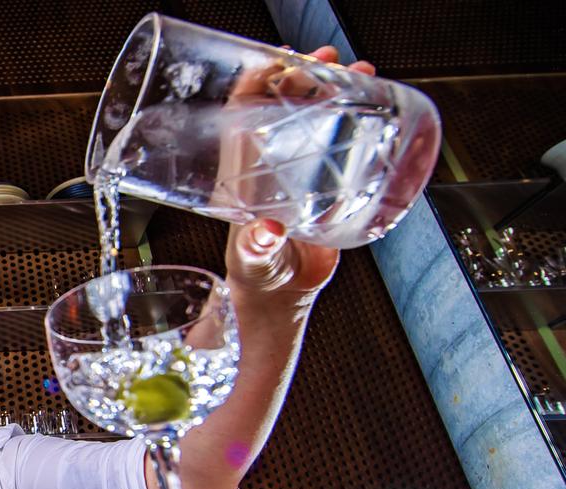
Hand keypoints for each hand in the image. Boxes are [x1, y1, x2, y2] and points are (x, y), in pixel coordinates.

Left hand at [224, 47, 375, 310]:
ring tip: (360, 71)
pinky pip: (344, 143)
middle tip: (328, 56)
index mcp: (244, 174)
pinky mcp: (329, 185)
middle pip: (281, 105)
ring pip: (315, 119)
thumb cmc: (259, 279)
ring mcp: (300, 172)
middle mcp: (270, 166)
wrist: (284, 297)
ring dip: (335, 90)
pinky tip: (380, 107)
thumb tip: (266, 232)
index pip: (242, 115)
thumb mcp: (255, 261)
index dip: (255, 81)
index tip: (277, 57)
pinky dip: (360, 120)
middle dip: (303, 73)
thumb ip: (257, 249)